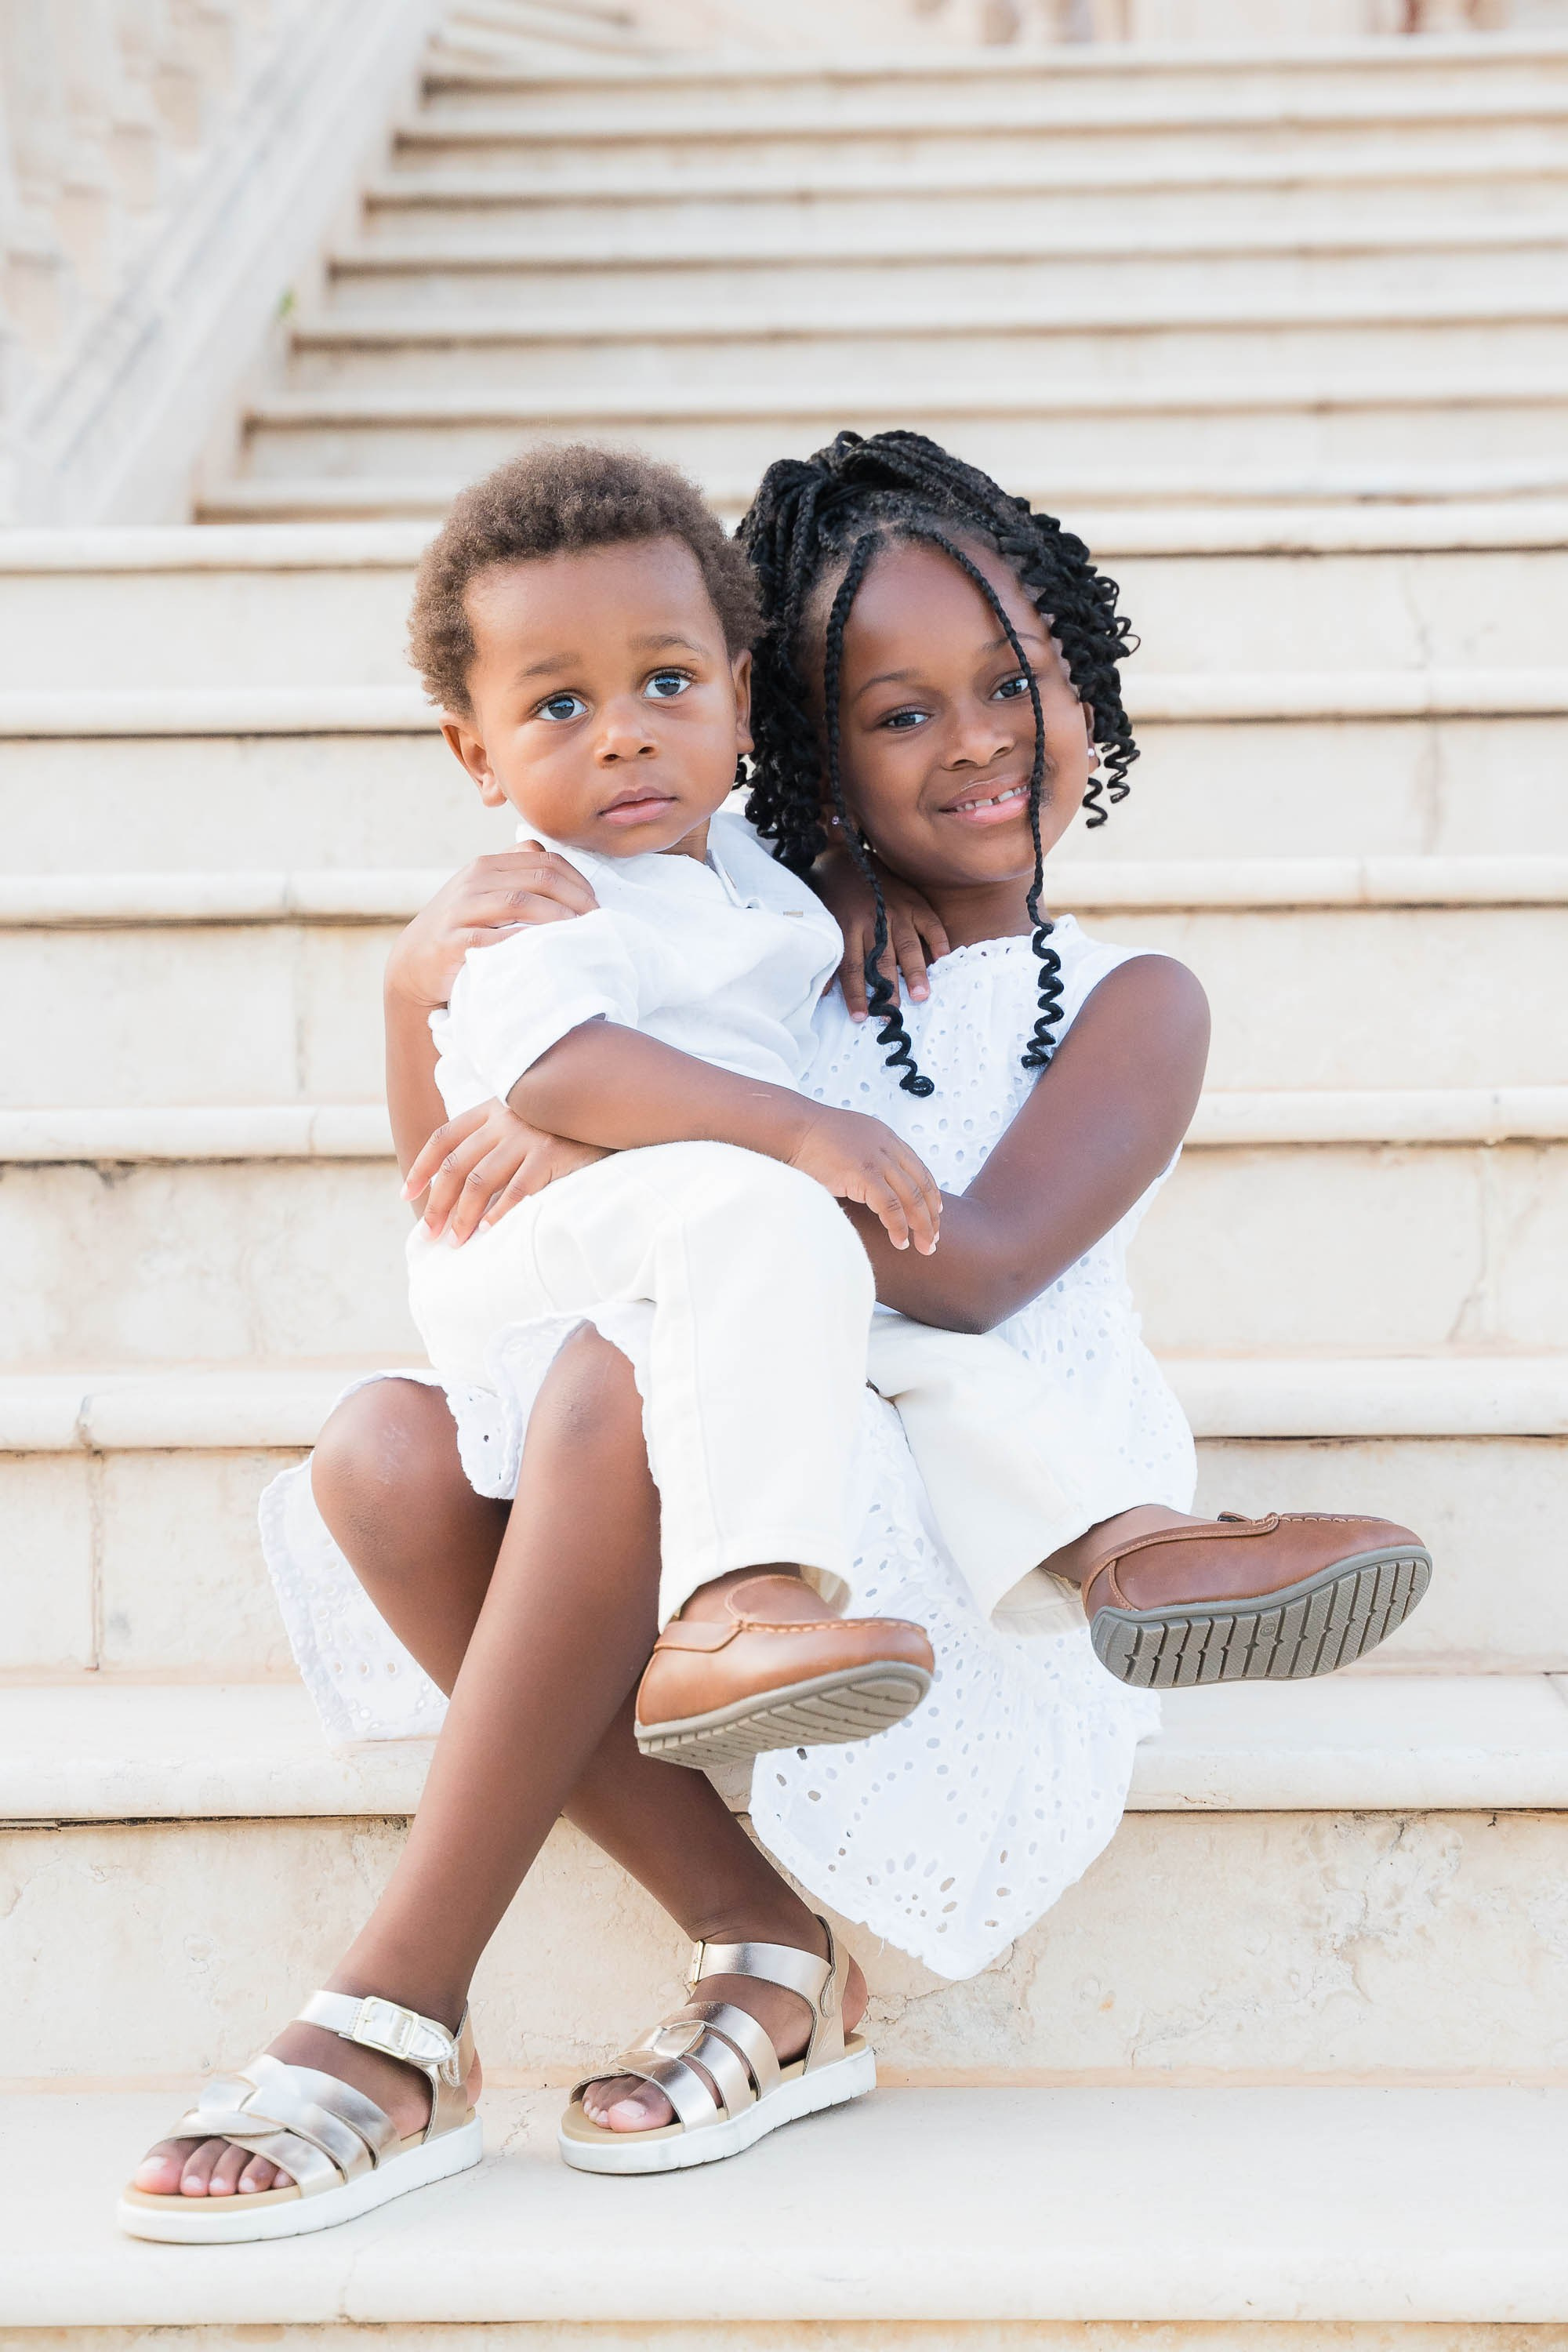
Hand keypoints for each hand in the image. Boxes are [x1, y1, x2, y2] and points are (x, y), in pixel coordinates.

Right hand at [385, 845, 598, 1009]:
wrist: (414, 962)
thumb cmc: (462, 929)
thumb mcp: (485, 894)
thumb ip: (516, 876)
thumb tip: (563, 869)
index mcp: (487, 866)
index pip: (546, 861)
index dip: (579, 881)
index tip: (597, 905)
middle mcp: (474, 880)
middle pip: (539, 878)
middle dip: (577, 899)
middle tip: (598, 922)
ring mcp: (461, 909)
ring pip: (520, 901)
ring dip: (558, 918)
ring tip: (580, 934)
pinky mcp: (453, 941)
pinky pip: (495, 937)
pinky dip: (525, 941)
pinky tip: (547, 950)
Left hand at [403, 1100, 609, 1242]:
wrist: (613, 1109)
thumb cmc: (566, 1125)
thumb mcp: (525, 1117)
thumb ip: (496, 1137)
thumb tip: (462, 1182)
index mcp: (491, 1109)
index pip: (443, 1138)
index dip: (422, 1167)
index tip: (407, 1195)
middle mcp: (504, 1120)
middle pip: (455, 1165)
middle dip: (436, 1203)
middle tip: (428, 1234)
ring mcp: (527, 1137)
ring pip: (479, 1182)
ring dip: (462, 1216)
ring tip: (456, 1241)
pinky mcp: (551, 1155)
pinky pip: (517, 1190)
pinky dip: (499, 1212)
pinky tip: (488, 1231)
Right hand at [787, 1105, 941, 1253]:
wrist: (792, 1128)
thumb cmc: (811, 1140)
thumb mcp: (849, 1142)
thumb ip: (865, 1158)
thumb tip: (868, 1183)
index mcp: (886, 1137)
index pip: (918, 1169)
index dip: (930, 1193)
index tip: (936, 1213)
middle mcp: (887, 1146)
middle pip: (921, 1185)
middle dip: (931, 1215)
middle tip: (933, 1239)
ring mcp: (877, 1159)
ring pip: (911, 1197)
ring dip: (920, 1225)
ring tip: (924, 1246)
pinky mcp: (864, 1173)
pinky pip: (890, 1206)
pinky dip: (897, 1226)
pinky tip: (899, 1241)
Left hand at [810, 842, 949, 1022]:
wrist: (847, 856)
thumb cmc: (833, 896)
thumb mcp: (824, 923)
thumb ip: (827, 957)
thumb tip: (823, 994)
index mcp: (848, 926)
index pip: (852, 966)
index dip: (856, 993)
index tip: (860, 1016)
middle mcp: (873, 919)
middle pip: (882, 960)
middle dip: (889, 988)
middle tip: (895, 1013)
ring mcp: (897, 909)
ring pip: (907, 945)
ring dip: (915, 971)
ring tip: (922, 995)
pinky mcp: (914, 900)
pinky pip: (930, 923)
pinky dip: (938, 940)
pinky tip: (943, 959)